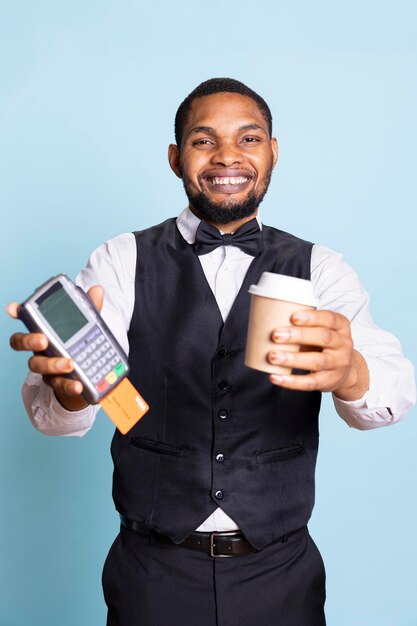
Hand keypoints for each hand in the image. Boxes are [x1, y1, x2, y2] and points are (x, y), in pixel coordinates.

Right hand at [7, 285, 104, 410]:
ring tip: (70, 363)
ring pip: (38, 365)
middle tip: (43, 340)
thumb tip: (97, 290)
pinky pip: (58, 384)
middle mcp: (39, 347)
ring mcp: (45, 365)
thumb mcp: (88, 325)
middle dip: (29, 340)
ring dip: (53, 364)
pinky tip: (78, 384)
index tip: (13, 308)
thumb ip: (90, 309)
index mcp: (44, 330)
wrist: (87, 375)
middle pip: (21, 342)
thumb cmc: (80, 345)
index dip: (17, 312)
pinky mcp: (56, 382)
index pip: (26, 319)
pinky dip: (68, 385)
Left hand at [267, 309, 369, 399]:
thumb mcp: (323, 329)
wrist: (345, 371)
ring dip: (292, 359)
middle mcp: (343, 344)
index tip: (293, 317)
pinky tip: (275, 377)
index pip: (329, 318)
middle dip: (298, 336)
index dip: (312, 317)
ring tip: (272, 356)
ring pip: (316, 361)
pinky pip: (310, 383)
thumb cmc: (324, 344)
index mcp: (341, 326)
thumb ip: (304, 324)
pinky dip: (291, 381)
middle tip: (276, 335)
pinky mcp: (329, 381)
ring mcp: (338, 364)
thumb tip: (268, 317)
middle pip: (323, 337)